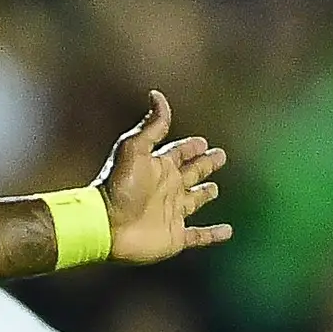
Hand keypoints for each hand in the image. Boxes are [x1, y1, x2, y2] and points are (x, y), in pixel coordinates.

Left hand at [96, 91, 229, 264]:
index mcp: (158, 167)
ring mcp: (172, 212)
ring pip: (195, 200)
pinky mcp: (175, 236)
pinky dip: (214, 235)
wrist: (105, 225)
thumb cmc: (117, 186)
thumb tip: (157, 94)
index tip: (202, 142)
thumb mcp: (133, 149)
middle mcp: (167, 188)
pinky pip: (200, 235)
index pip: (179, 152)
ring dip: (205, 194)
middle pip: (192, 173)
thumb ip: (151, 126)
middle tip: (219, 156)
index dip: (190, 147)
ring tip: (215, 189)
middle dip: (205, 164)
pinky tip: (228, 231)